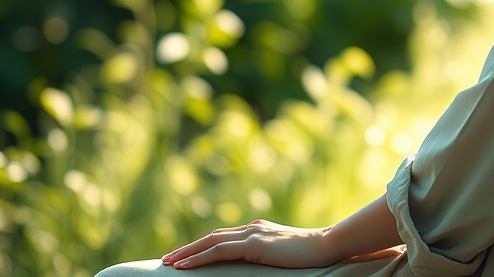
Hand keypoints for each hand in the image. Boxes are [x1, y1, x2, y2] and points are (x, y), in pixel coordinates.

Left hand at [161, 219, 334, 268]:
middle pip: (211, 236)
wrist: (327, 244)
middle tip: (166, 260)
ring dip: (187, 253)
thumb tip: (257, 264)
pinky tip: (185, 266)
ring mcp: (253, 234)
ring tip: (169, 263)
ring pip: (211, 242)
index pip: (222, 236)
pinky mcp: (255, 244)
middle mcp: (252, 228)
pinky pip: (220, 251)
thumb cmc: (310, 254)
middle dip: (187, 248)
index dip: (201, 245)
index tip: (184, 255)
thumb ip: (267, 254)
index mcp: (258, 229)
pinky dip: (200, 257)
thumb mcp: (282, 253)